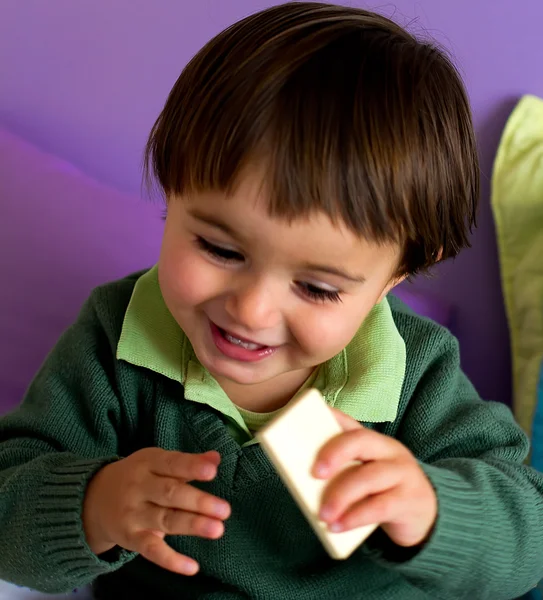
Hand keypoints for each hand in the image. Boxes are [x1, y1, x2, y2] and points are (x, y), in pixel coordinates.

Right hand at [82, 448, 230, 574]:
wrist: (94, 498)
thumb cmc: (139, 476)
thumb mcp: (158, 462)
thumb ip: (188, 462)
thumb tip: (216, 458)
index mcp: (149, 462)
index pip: (172, 463)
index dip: (192, 467)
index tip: (212, 471)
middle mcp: (139, 487)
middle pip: (170, 493)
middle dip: (198, 502)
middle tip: (225, 510)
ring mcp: (134, 514)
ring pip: (165, 520)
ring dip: (192, 525)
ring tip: (217, 530)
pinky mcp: (131, 538)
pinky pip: (151, 551)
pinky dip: (170, 560)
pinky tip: (192, 567)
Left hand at [313, 409, 436, 547]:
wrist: (426, 514)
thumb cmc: (382, 490)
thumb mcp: (364, 474)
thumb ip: (340, 470)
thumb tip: (300, 477)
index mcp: (373, 441)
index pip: (349, 422)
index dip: (330, 416)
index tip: (306, 412)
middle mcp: (389, 450)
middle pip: (361, 440)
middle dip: (335, 453)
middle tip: (315, 472)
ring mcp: (402, 473)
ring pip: (369, 477)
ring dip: (341, 496)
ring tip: (322, 514)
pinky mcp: (409, 500)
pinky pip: (379, 506)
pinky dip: (355, 517)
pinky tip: (337, 526)